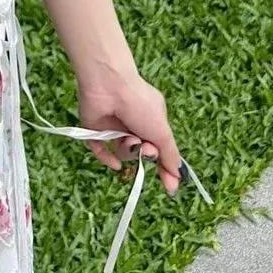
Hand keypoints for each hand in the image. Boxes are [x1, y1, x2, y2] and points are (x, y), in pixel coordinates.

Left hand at [75, 68, 182, 196]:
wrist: (108, 85)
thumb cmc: (139, 105)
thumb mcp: (162, 132)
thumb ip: (170, 155)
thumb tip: (178, 176)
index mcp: (152, 120)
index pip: (160, 149)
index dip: (164, 168)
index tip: (169, 187)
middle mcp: (133, 123)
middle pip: (141, 152)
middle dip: (145, 154)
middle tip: (145, 148)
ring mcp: (114, 126)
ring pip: (123, 151)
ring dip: (127, 150)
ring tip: (128, 139)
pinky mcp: (95, 129)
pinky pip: (101, 150)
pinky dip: (107, 158)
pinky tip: (115, 164)